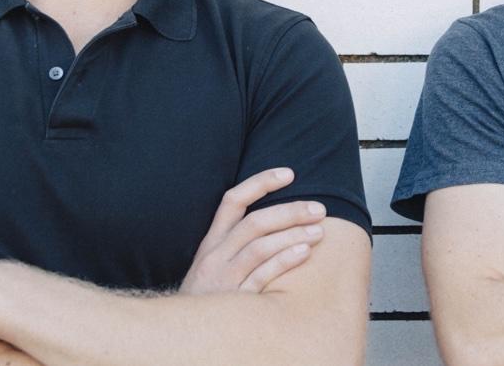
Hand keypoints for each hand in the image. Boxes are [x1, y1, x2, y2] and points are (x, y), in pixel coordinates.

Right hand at [180, 167, 326, 294]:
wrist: (184, 331)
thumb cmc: (207, 293)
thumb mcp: (213, 261)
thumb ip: (237, 240)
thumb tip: (277, 216)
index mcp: (212, 241)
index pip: (233, 200)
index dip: (261, 183)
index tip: (288, 173)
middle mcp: (216, 255)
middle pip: (255, 223)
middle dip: (290, 211)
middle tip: (319, 209)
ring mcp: (224, 277)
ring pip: (260, 247)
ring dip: (292, 235)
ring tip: (319, 231)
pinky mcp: (235, 299)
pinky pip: (261, 276)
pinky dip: (283, 262)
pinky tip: (304, 253)